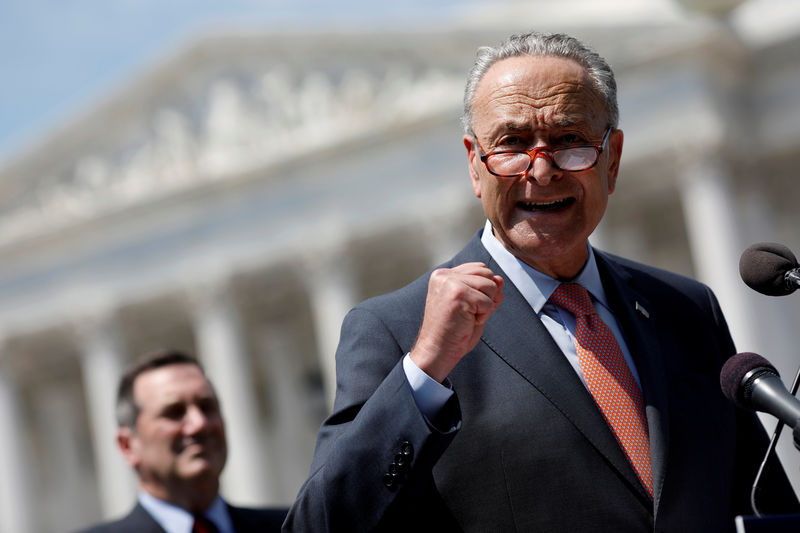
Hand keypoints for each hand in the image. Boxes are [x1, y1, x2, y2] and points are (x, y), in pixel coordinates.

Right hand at [410, 262, 503, 381]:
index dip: (483, 289)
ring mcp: (450, 283)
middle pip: (487, 273)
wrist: (437, 351)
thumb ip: (487, 291)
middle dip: (486, 295)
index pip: (480, 268)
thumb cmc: (452, 332)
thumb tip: (500, 279)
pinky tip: (467, 322)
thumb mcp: (474, 306)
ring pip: (490, 285)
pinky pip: (488, 302)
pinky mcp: (458, 294)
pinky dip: (483, 316)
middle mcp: (444, 275)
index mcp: (444, 275)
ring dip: (485, 306)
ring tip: (467, 317)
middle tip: (467, 313)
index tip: (467, 306)